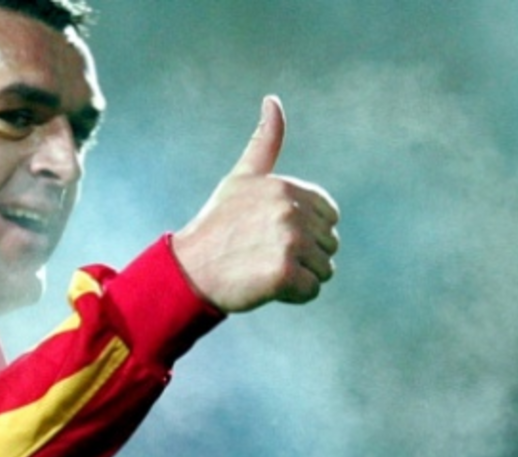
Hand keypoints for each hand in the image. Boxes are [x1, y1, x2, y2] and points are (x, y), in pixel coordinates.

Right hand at [173, 96, 340, 312]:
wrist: (189, 270)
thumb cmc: (217, 226)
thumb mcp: (241, 178)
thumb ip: (264, 142)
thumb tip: (273, 100)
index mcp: (285, 187)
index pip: (329, 215)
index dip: (304, 229)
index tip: (270, 233)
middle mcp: (290, 210)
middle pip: (328, 243)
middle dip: (303, 254)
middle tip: (263, 253)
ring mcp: (289, 241)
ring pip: (324, 269)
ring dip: (299, 276)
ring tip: (263, 268)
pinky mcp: (285, 273)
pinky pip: (312, 291)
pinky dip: (292, 295)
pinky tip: (265, 285)